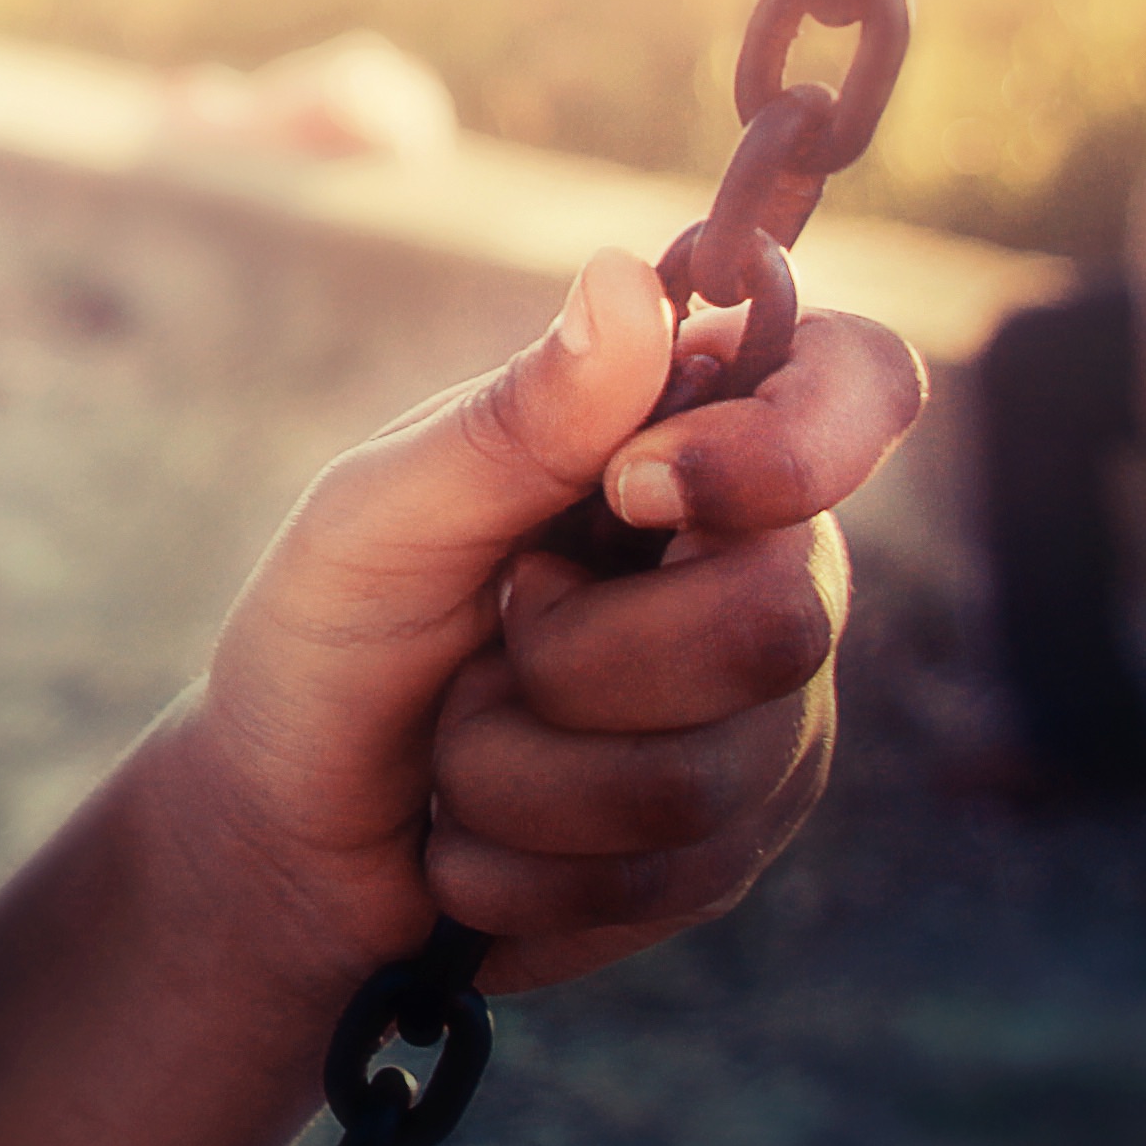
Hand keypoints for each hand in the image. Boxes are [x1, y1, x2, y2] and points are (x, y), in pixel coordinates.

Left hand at [159, 250, 925, 1001]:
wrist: (290, 828)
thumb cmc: (329, 634)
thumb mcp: (382, 513)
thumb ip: (518, 417)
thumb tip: (626, 275)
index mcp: (676, 439)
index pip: (855, 382)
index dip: (793, 440)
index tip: (636, 486)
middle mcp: (758, 564)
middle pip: (781, 618)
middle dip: (574, 657)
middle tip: (487, 629)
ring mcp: (765, 713)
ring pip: (713, 770)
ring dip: (522, 772)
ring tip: (459, 742)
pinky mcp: (736, 840)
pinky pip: (676, 870)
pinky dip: (529, 859)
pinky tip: (478, 830)